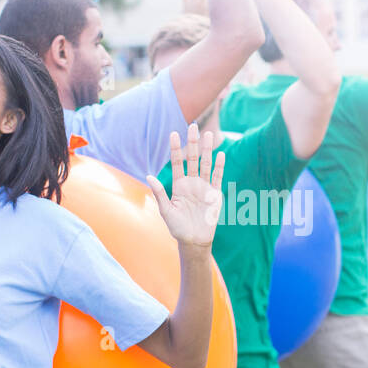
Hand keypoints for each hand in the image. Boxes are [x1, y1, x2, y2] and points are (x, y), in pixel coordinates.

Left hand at [147, 124, 223, 247]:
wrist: (194, 241)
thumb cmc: (178, 228)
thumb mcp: (166, 210)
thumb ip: (159, 193)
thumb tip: (148, 175)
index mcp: (179, 185)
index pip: (177, 162)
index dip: (176, 148)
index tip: (173, 133)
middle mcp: (192, 183)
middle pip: (192, 158)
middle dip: (192, 142)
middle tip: (193, 126)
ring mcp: (204, 187)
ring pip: (205, 164)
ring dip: (207, 150)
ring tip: (208, 134)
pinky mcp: (215, 194)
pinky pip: (217, 177)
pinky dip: (219, 166)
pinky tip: (219, 154)